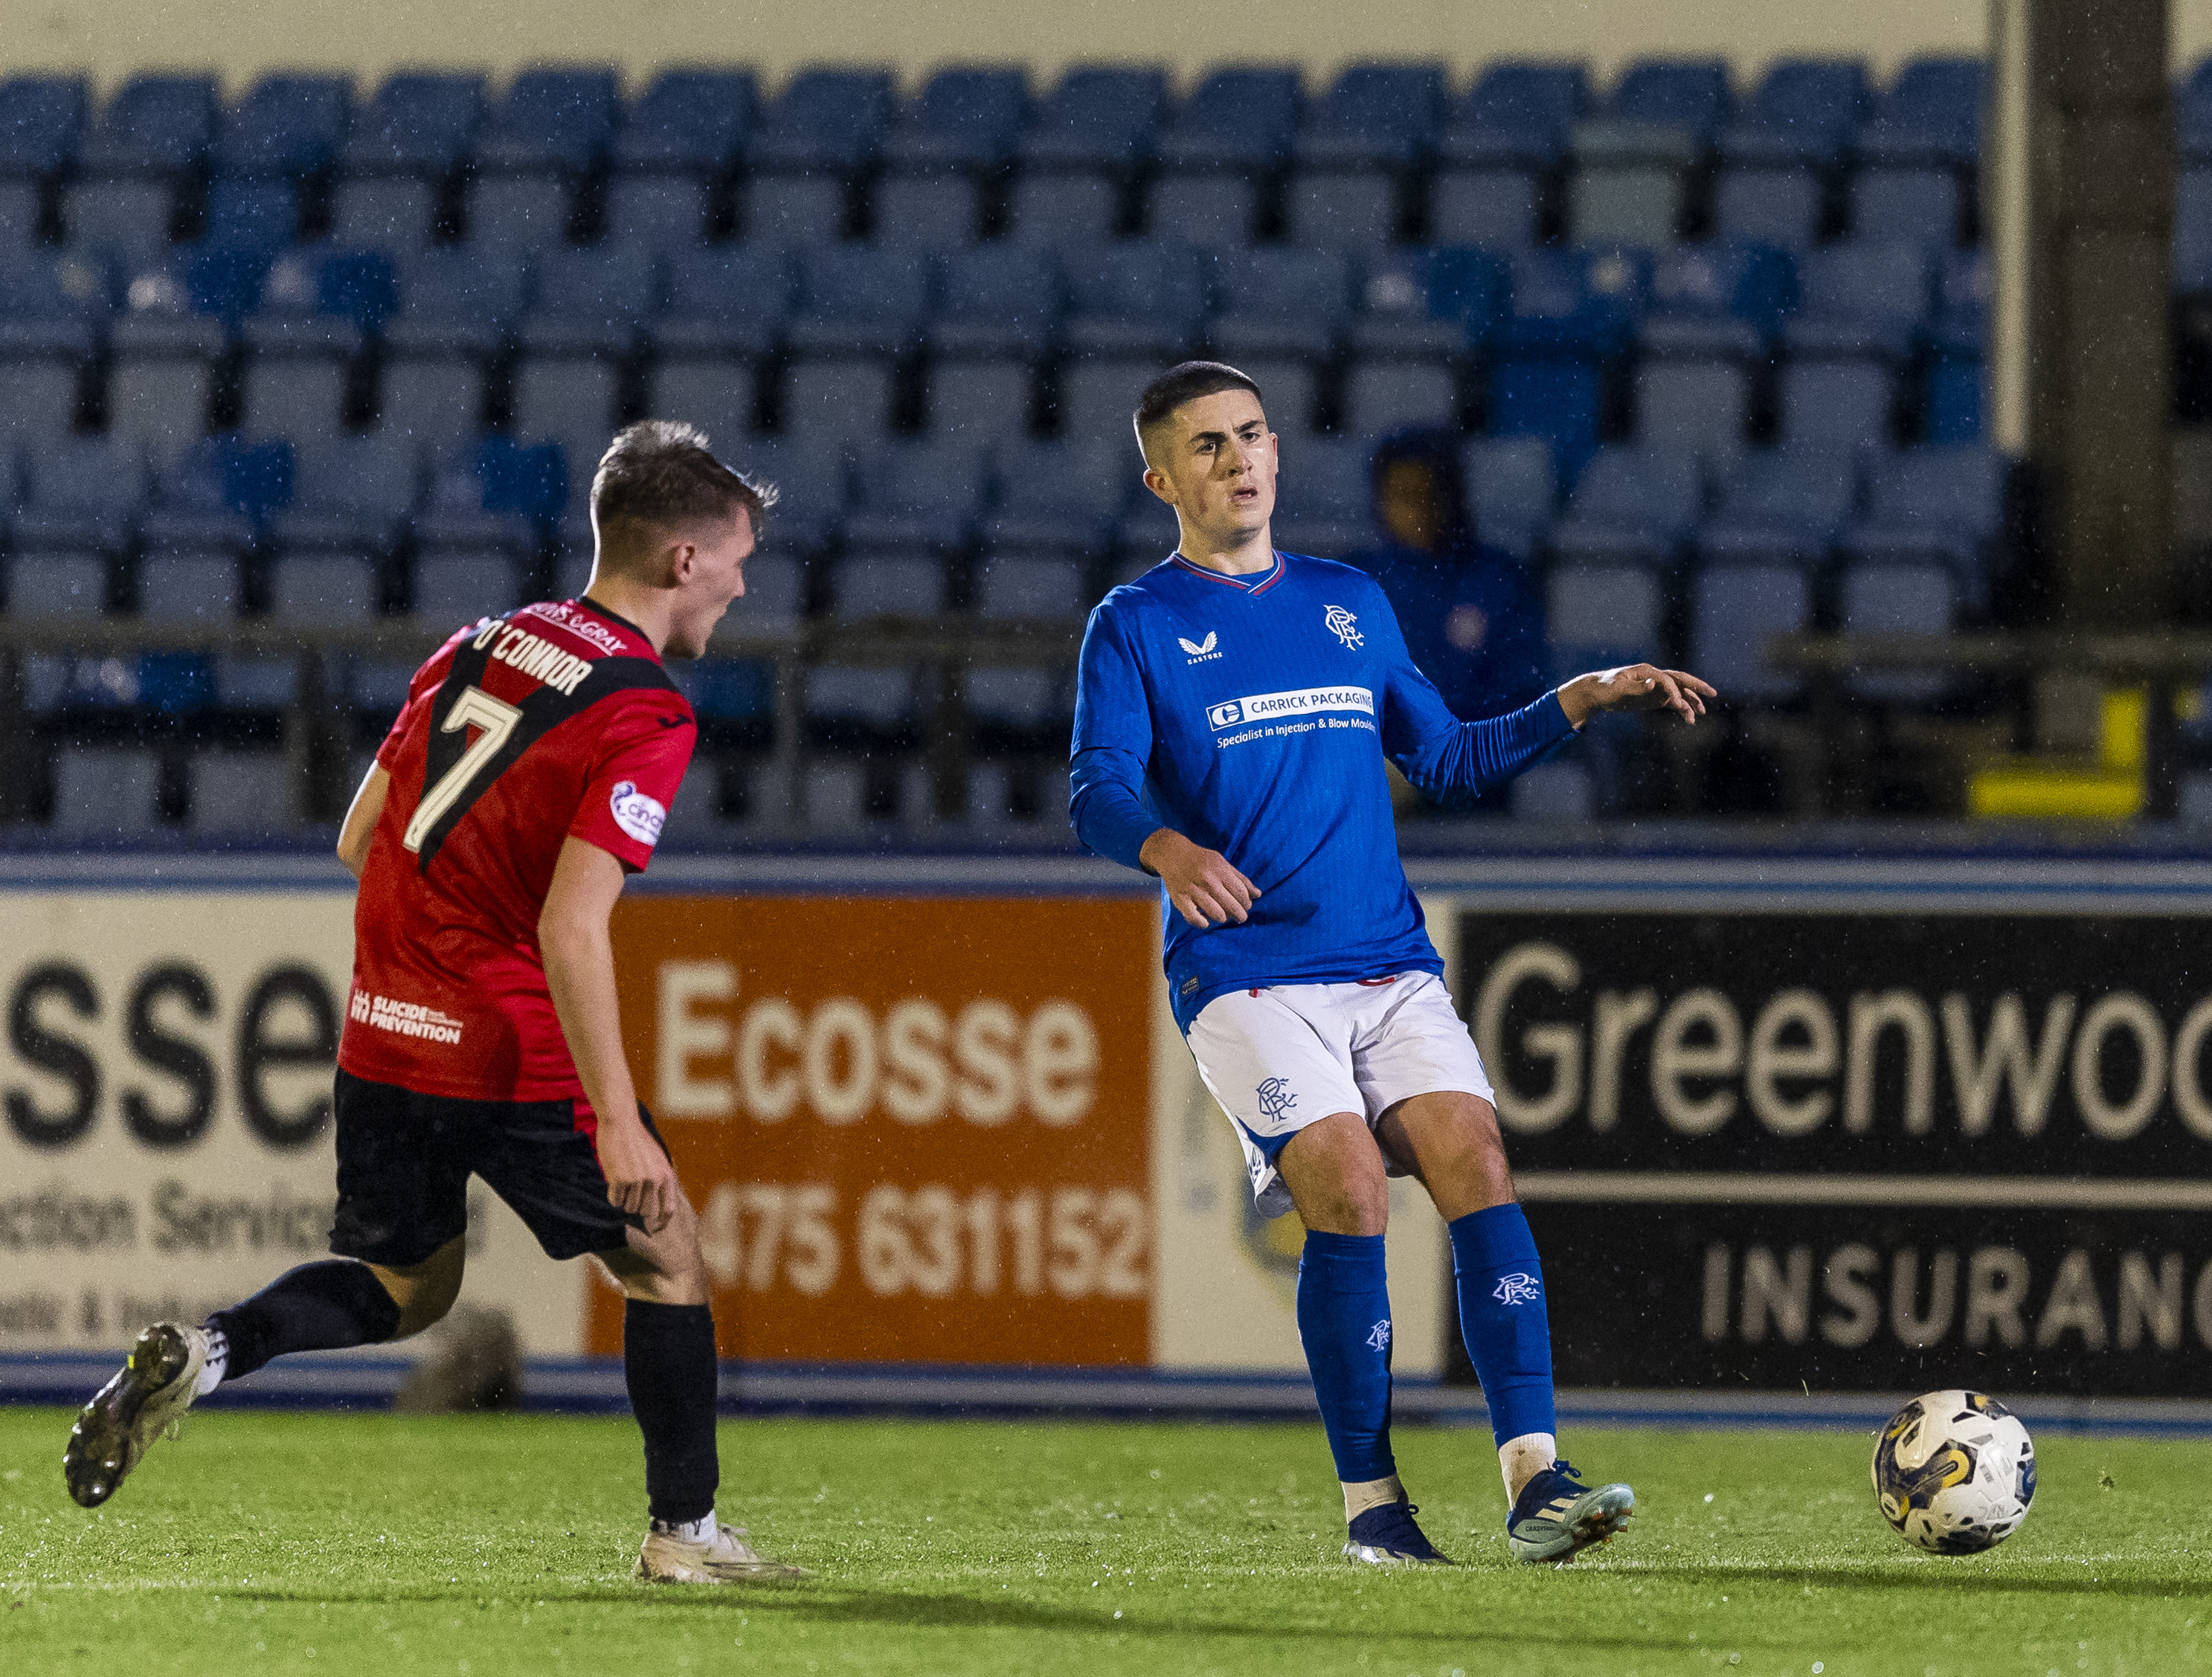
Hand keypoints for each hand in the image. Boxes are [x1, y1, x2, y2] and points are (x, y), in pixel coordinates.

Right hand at [596, 1111, 679, 1234]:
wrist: (621, 1123)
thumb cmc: (637, 1142)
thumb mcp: (657, 1160)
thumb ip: (659, 1181)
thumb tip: (655, 1209)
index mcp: (667, 1175)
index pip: (668, 1210)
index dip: (661, 1223)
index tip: (654, 1229)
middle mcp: (654, 1180)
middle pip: (645, 1212)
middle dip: (636, 1206)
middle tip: (630, 1192)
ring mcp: (637, 1181)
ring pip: (628, 1207)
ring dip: (623, 1198)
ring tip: (622, 1180)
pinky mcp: (620, 1180)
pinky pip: (615, 1201)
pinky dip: (612, 1194)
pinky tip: (614, 1178)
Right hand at [1139, 828, 1260, 928]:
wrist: (1172, 854)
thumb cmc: (1201, 859)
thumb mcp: (1223, 863)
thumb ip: (1241, 879)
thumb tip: (1258, 894)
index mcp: (1220, 871)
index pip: (1241, 893)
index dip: (1247, 903)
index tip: (1246, 906)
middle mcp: (1208, 882)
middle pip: (1231, 905)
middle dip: (1240, 915)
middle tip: (1240, 917)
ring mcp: (1193, 891)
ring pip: (1216, 914)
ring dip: (1223, 918)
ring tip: (1223, 916)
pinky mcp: (1180, 900)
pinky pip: (1194, 918)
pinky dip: (1203, 923)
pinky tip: (1206, 921)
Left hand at [1558, 664, 1715, 727]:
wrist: (1597, 693)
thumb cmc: (1606, 688)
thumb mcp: (1618, 689)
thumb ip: (1637, 687)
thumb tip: (1653, 682)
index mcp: (1647, 671)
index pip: (1666, 680)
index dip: (1673, 691)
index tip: (1678, 705)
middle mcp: (1655, 677)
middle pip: (1680, 680)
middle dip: (1696, 686)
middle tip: (1712, 693)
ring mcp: (1656, 688)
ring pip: (1679, 693)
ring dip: (1691, 701)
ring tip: (1700, 713)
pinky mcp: (1654, 698)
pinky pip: (1672, 703)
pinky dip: (1682, 710)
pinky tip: (1689, 720)